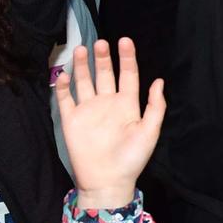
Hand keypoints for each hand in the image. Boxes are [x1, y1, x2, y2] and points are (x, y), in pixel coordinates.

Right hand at [57, 39, 166, 211]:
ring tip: (80, 49)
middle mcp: (107, 103)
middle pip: (104, 74)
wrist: (106, 181)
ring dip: (82, 65)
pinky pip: (65, 98)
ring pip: (84, 81)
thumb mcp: (149, 132)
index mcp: (127, 105)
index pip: (128, 75)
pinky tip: (63, 73)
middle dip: (102, 58)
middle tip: (100, 42)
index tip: (124, 40)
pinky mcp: (71, 120)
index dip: (127, 58)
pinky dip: (64, 86)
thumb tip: (159, 81)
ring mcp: (88, 110)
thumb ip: (155, 106)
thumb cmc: (131, 159)